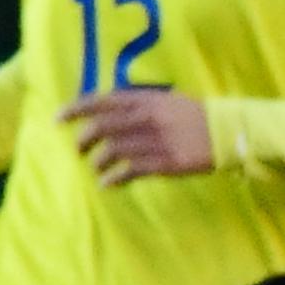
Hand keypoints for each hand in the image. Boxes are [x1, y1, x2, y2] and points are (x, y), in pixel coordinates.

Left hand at [60, 87, 214, 183]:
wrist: (226, 132)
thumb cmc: (193, 116)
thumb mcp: (165, 100)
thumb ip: (138, 103)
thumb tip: (107, 109)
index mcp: (146, 100)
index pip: (102, 101)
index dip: (76, 109)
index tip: (57, 119)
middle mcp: (147, 118)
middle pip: (102, 127)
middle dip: (83, 140)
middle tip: (79, 150)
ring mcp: (156, 141)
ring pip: (113, 151)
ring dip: (98, 162)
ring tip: (96, 169)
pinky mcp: (165, 163)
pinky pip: (130, 171)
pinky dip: (113, 178)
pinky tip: (107, 184)